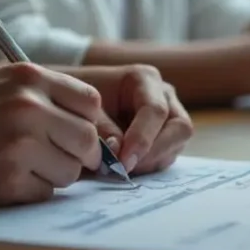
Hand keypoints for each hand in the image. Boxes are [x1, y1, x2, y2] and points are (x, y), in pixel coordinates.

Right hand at [0, 63, 105, 204]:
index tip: (73, 136)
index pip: (91, 103)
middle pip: (89, 141)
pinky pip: (45, 194)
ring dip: (53, 176)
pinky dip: (30, 193)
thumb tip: (96, 127)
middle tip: (54, 161)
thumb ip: (43, 97)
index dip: (87, 124)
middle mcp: (28, 107)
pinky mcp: (8, 179)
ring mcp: (19, 144)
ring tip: (19, 166)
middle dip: (79, 157)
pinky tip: (1, 179)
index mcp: (28, 77)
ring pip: (71, 172)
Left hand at [57, 65, 193, 174]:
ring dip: (150, 162)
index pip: (155, 111)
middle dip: (153, 153)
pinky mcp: (165, 137)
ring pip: (176, 145)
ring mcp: (169, 117)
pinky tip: (124, 167)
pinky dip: (148, 166)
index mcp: (144, 79)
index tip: (122, 162)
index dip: (142, 139)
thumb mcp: (83, 110)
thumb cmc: (77, 99)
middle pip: (179, 128)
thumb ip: (101, 130)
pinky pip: (167, 156)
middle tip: (125, 170)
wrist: (70, 101)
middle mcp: (163, 96)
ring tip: (119, 168)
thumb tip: (117, 152)